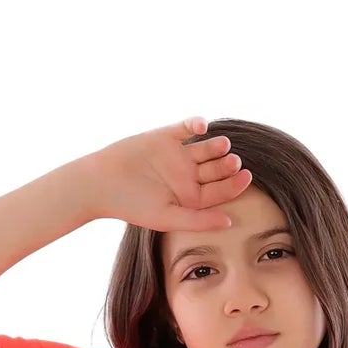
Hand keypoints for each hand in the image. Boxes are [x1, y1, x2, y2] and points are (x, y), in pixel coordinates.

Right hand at [81, 117, 251, 232]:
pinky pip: (186, 127)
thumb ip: (198, 220)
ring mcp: (178, 155)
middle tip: (234, 161)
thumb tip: (230, 223)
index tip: (245, 177)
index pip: (219, 191)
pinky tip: (202, 127)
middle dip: (226, 165)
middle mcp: (187, 176)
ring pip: (206, 148)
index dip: (234, 184)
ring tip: (222, 145)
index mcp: (190, 198)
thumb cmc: (133, 206)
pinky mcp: (166, 136)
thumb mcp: (168, 217)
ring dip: (216, 146)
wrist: (102, 183)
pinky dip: (195, 124)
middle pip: (216, 169)